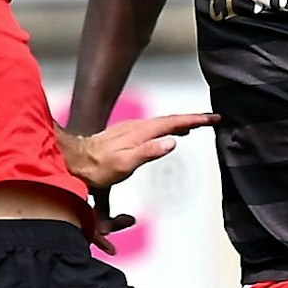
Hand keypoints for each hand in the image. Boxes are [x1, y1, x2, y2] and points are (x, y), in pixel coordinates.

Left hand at [60, 113, 215, 254]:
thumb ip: (148, 152)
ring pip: (163, 123)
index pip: (174, 122)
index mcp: (141, 132)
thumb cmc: (96, 168)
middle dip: (193, 119)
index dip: (195, 120)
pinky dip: (168, 128)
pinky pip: (155, 128)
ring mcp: (132, 130)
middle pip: (171, 120)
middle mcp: (138, 127)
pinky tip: (170, 134)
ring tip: (196, 126)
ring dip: (181, 123)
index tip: (213, 118)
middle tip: (212, 120)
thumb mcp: (125, 164)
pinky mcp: (127, 136)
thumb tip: (172, 142)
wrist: (74, 163)